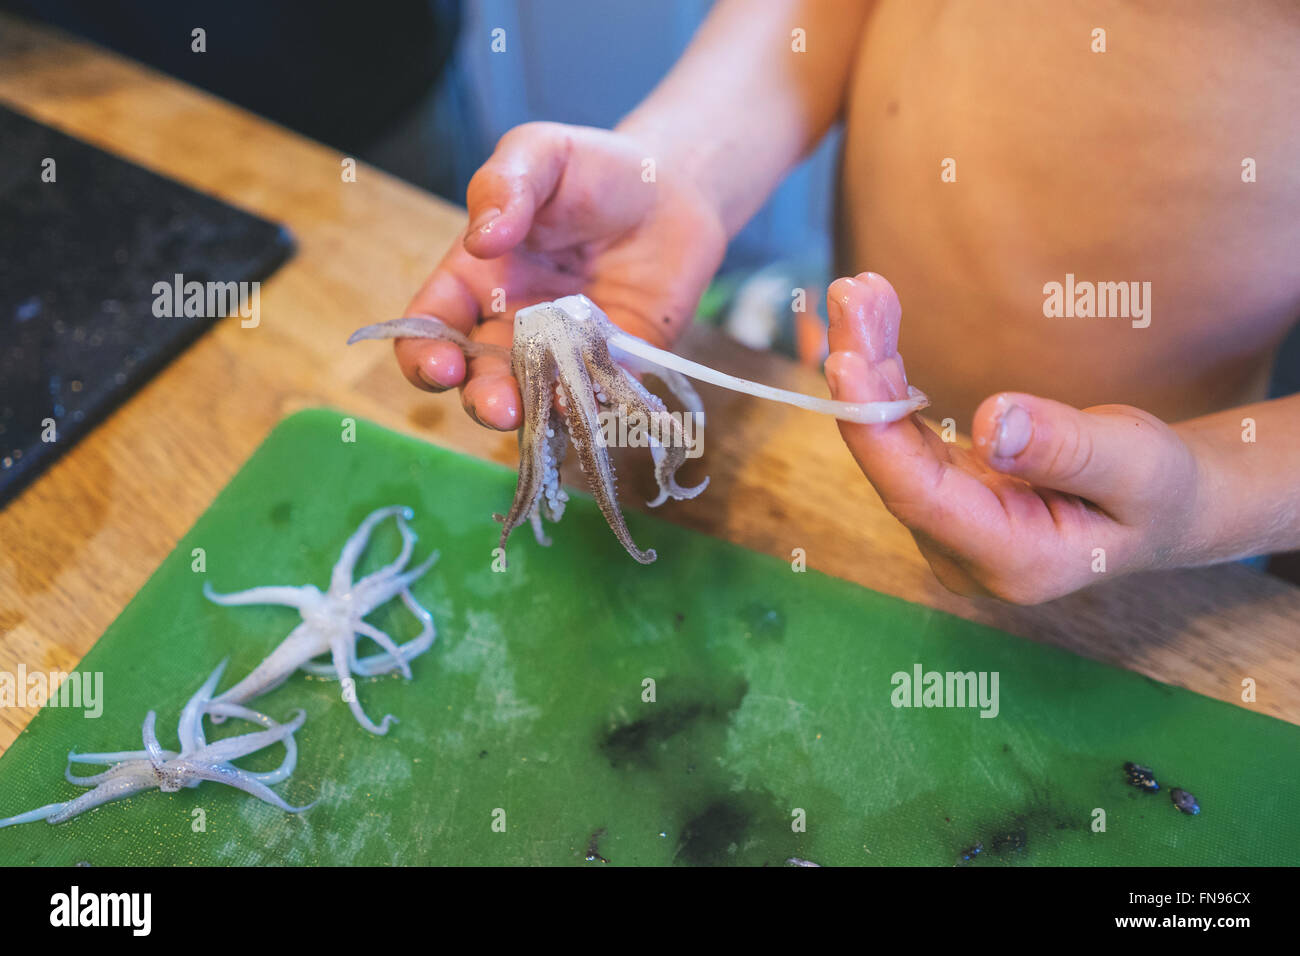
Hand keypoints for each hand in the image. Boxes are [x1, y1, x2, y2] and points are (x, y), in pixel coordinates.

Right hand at [396, 121, 725, 429]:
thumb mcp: (540, 154)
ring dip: (535, 413)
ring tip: (547, 410)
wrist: (670, 187)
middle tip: (501, 407)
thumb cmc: (591, 169)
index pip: (432, 328)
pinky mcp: (615, 366)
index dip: (424, 353)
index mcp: (476, 281)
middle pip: (479, 379)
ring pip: (535, 400)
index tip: (441, 365)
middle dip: (483, 400)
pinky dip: (595, 406)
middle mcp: (512, 327)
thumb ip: (504, 187)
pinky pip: (599, 397)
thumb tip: (481, 240)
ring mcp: (563, 353)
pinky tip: (597, 402)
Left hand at [822, 272, 1203, 603]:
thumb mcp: (1138, 466)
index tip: (845, 362)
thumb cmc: (1158, 490)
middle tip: (852, 293)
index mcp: (1012, 560)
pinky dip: (884, 377)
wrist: (1161, 509)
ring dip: (870, 365)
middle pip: (892, 462)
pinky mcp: (941, 492)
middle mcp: (962, 551)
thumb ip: (1068, 449)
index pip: (920, 496)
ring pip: (889, 442)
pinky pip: (899, 432)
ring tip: (858, 292)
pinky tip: (873, 322)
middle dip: (866, 376)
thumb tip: (991, 421)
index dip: (876, 431)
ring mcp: (946, 525)